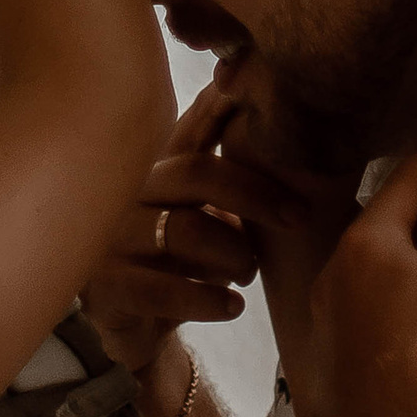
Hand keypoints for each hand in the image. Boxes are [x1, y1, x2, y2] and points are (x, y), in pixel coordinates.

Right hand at [85, 81, 356, 382]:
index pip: (193, 128)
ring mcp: (117, 237)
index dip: (220, 105)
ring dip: (234, 253)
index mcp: (163, 170)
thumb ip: (239, 188)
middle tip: (299, 216)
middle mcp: (136, 194)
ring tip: (252, 272)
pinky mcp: (109, 285)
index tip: (256, 88)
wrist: (139, 328)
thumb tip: (307, 154)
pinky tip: (235, 306)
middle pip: (195, 173)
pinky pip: (163, 289)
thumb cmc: (187, 264)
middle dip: (255, 192)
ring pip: (186, 231)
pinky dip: (207, 298)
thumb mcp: (212, 220)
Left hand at [313, 145, 416, 416]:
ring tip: (415, 274)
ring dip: (381, 275)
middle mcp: (332, 280)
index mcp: (366, 245)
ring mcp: (323, 331)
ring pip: (355, 285)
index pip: (400, 186)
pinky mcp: (326, 375)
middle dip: (401, 221)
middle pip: (372, 234)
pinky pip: (351, 332)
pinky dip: (373, 322)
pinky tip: (394, 336)